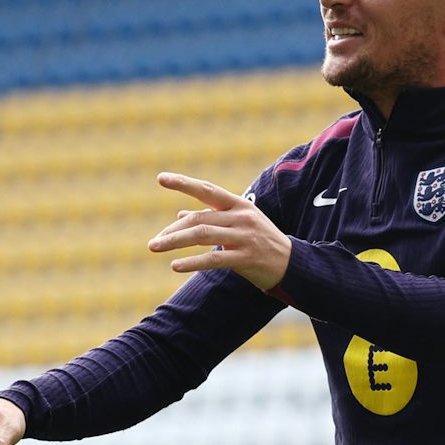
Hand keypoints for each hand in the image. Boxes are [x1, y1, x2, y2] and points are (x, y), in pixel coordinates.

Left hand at [148, 172, 291, 291]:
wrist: (292, 264)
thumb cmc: (260, 240)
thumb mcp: (239, 223)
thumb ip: (210, 218)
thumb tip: (179, 215)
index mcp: (239, 204)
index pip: (207, 190)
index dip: (184, 183)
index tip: (161, 178)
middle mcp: (241, 217)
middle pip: (199, 219)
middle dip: (172, 231)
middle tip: (153, 243)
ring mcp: (245, 237)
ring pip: (202, 235)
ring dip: (175, 242)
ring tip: (155, 248)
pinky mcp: (247, 258)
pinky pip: (214, 259)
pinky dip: (193, 262)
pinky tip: (175, 266)